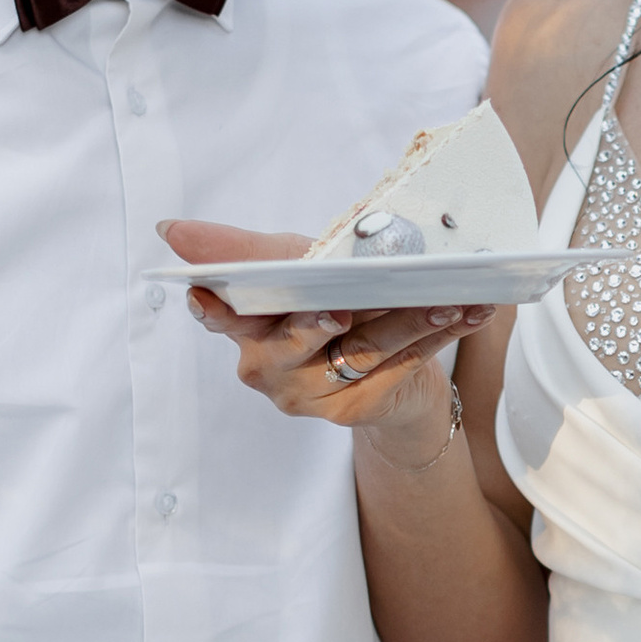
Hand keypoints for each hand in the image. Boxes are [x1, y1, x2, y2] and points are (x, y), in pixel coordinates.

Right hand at [163, 220, 493, 466]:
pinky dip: (437, 337)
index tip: (208, 296)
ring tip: (444, 298)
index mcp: (245, 329)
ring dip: (408, 321)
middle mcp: (268, 368)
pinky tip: (468, 313)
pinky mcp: (353, 410)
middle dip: (324, 317)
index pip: (222, 317)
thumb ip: (247, 251)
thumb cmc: (332, 300)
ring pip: (359, 351)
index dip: (215, 309)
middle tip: (345, 305)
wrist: (387, 361)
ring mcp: (308, 395)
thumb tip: (172, 231)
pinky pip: (398, 368)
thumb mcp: (292, 263)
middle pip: (296, 337)